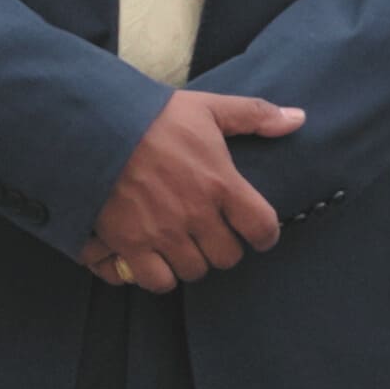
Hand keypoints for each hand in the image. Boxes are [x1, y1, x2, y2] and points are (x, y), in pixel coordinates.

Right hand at [88, 88, 298, 290]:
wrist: (91, 128)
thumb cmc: (152, 117)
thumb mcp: (208, 108)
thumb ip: (254, 115)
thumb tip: (298, 119)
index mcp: (221, 184)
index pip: (262, 228)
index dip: (264, 234)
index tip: (257, 232)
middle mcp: (195, 214)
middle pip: (227, 257)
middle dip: (223, 248)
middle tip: (212, 235)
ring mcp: (161, 233)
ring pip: (193, 271)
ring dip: (191, 261)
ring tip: (183, 245)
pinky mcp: (127, 244)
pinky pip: (155, 280)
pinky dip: (157, 275)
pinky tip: (154, 259)